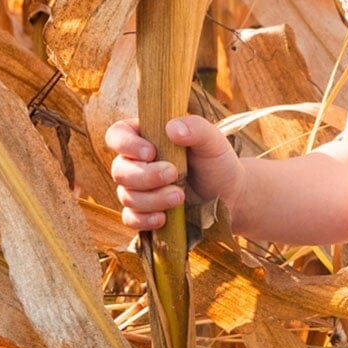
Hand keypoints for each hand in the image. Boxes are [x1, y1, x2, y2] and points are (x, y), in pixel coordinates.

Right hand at [105, 114, 243, 233]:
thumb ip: (195, 128)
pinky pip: (131, 219)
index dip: (126, 144)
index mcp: (146, 138)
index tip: (150, 152)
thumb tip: (171, 129)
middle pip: (120, 170)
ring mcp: (139, 190)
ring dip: (152, 198)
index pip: (117, 135)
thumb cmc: (217, 162)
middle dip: (145, 175)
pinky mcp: (145, 213)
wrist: (229, 194)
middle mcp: (136, 163)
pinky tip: (163, 218)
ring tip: (180, 196)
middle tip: (173, 174)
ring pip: (126, 196)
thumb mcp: (212, 141)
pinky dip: (144, 219)